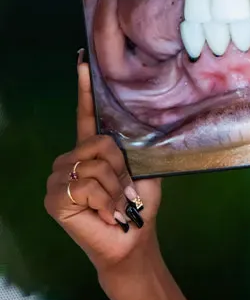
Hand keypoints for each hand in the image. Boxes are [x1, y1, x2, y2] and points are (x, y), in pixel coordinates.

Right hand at [44, 51, 162, 273]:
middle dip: (122, 170)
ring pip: (95, 166)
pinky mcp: (55, 197)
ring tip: (119, 206)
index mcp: (94, 148)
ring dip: (117, 189)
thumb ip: (135, 146)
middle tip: (128, 193)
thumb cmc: (139, 204)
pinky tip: (106, 214)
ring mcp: (60, 178)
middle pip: (100, 143)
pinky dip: (105, 201)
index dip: (85, 88)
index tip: (84, 60)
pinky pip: (87, 186)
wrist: (134, 238)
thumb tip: (145, 120)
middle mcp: (73, 158)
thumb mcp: (144, 169)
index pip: (86, 114)